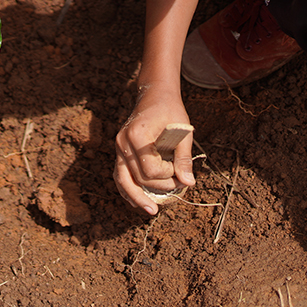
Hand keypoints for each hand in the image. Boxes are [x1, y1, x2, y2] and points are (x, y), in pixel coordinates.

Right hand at [114, 86, 194, 214]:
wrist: (155, 95)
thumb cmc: (171, 110)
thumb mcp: (183, 130)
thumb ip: (183, 157)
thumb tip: (188, 183)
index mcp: (137, 135)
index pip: (150, 169)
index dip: (168, 175)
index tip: (181, 169)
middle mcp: (123, 142)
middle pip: (139, 177)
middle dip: (160, 186)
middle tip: (178, 186)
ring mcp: (118, 147)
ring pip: (122, 180)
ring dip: (137, 197)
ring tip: (151, 211)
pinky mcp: (120, 151)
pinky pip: (120, 175)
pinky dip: (128, 189)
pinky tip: (138, 201)